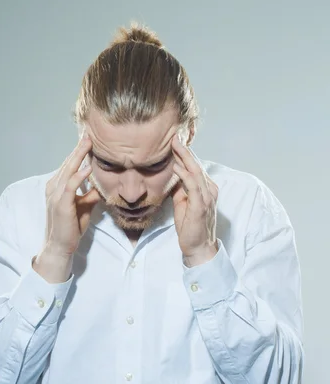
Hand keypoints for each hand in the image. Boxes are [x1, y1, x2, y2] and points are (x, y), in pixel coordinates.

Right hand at [33, 132, 99, 281]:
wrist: (60, 246)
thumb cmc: (71, 227)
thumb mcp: (84, 206)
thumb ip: (90, 194)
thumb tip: (102, 185)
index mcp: (57, 186)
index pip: (69, 165)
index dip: (78, 152)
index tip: (89, 139)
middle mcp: (53, 187)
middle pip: (67, 163)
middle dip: (78, 148)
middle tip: (88, 133)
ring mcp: (55, 195)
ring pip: (67, 170)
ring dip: (78, 156)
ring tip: (88, 143)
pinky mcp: (60, 205)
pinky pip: (69, 187)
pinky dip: (78, 176)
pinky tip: (87, 168)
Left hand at [170, 134, 218, 264]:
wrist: (198, 247)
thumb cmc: (190, 225)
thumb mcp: (183, 202)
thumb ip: (180, 188)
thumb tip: (174, 174)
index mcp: (206, 188)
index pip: (195, 166)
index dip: (185, 153)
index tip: (174, 141)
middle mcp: (209, 190)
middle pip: (196, 165)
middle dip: (185, 150)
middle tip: (174, 136)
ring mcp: (207, 197)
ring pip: (196, 172)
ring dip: (185, 158)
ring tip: (175, 145)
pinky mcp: (201, 206)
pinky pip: (193, 186)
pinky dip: (185, 175)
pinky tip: (176, 167)